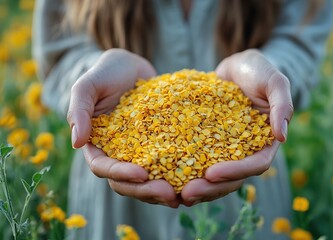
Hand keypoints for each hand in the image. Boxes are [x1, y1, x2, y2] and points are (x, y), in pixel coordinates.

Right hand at [67, 49, 179, 207]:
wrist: (130, 67)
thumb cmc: (106, 73)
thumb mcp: (88, 85)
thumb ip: (79, 110)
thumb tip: (77, 143)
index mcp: (96, 144)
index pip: (103, 167)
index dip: (120, 174)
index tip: (142, 173)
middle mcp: (116, 154)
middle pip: (126, 182)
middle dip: (146, 191)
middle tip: (171, 195)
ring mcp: (137, 152)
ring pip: (146, 180)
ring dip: (162, 190)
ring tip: (184, 194)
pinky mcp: (157, 146)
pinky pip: (164, 165)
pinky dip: (175, 175)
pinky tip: (193, 179)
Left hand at [181, 49, 292, 205]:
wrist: (236, 69)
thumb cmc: (258, 72)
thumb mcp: (274, 81)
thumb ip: (282, 104)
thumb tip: (282, 135)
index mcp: (265, 142)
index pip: (255, 165)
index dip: (235, 172)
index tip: (211, 174)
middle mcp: (246, 151)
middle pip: (232, 178)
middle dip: (211, 188)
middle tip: (186, 195)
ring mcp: (226, 149)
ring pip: (215, 176)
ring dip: (197, 186)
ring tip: (174, 193)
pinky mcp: (208, 143)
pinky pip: (198, 160)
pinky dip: (186, 169)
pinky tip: (168, 174)